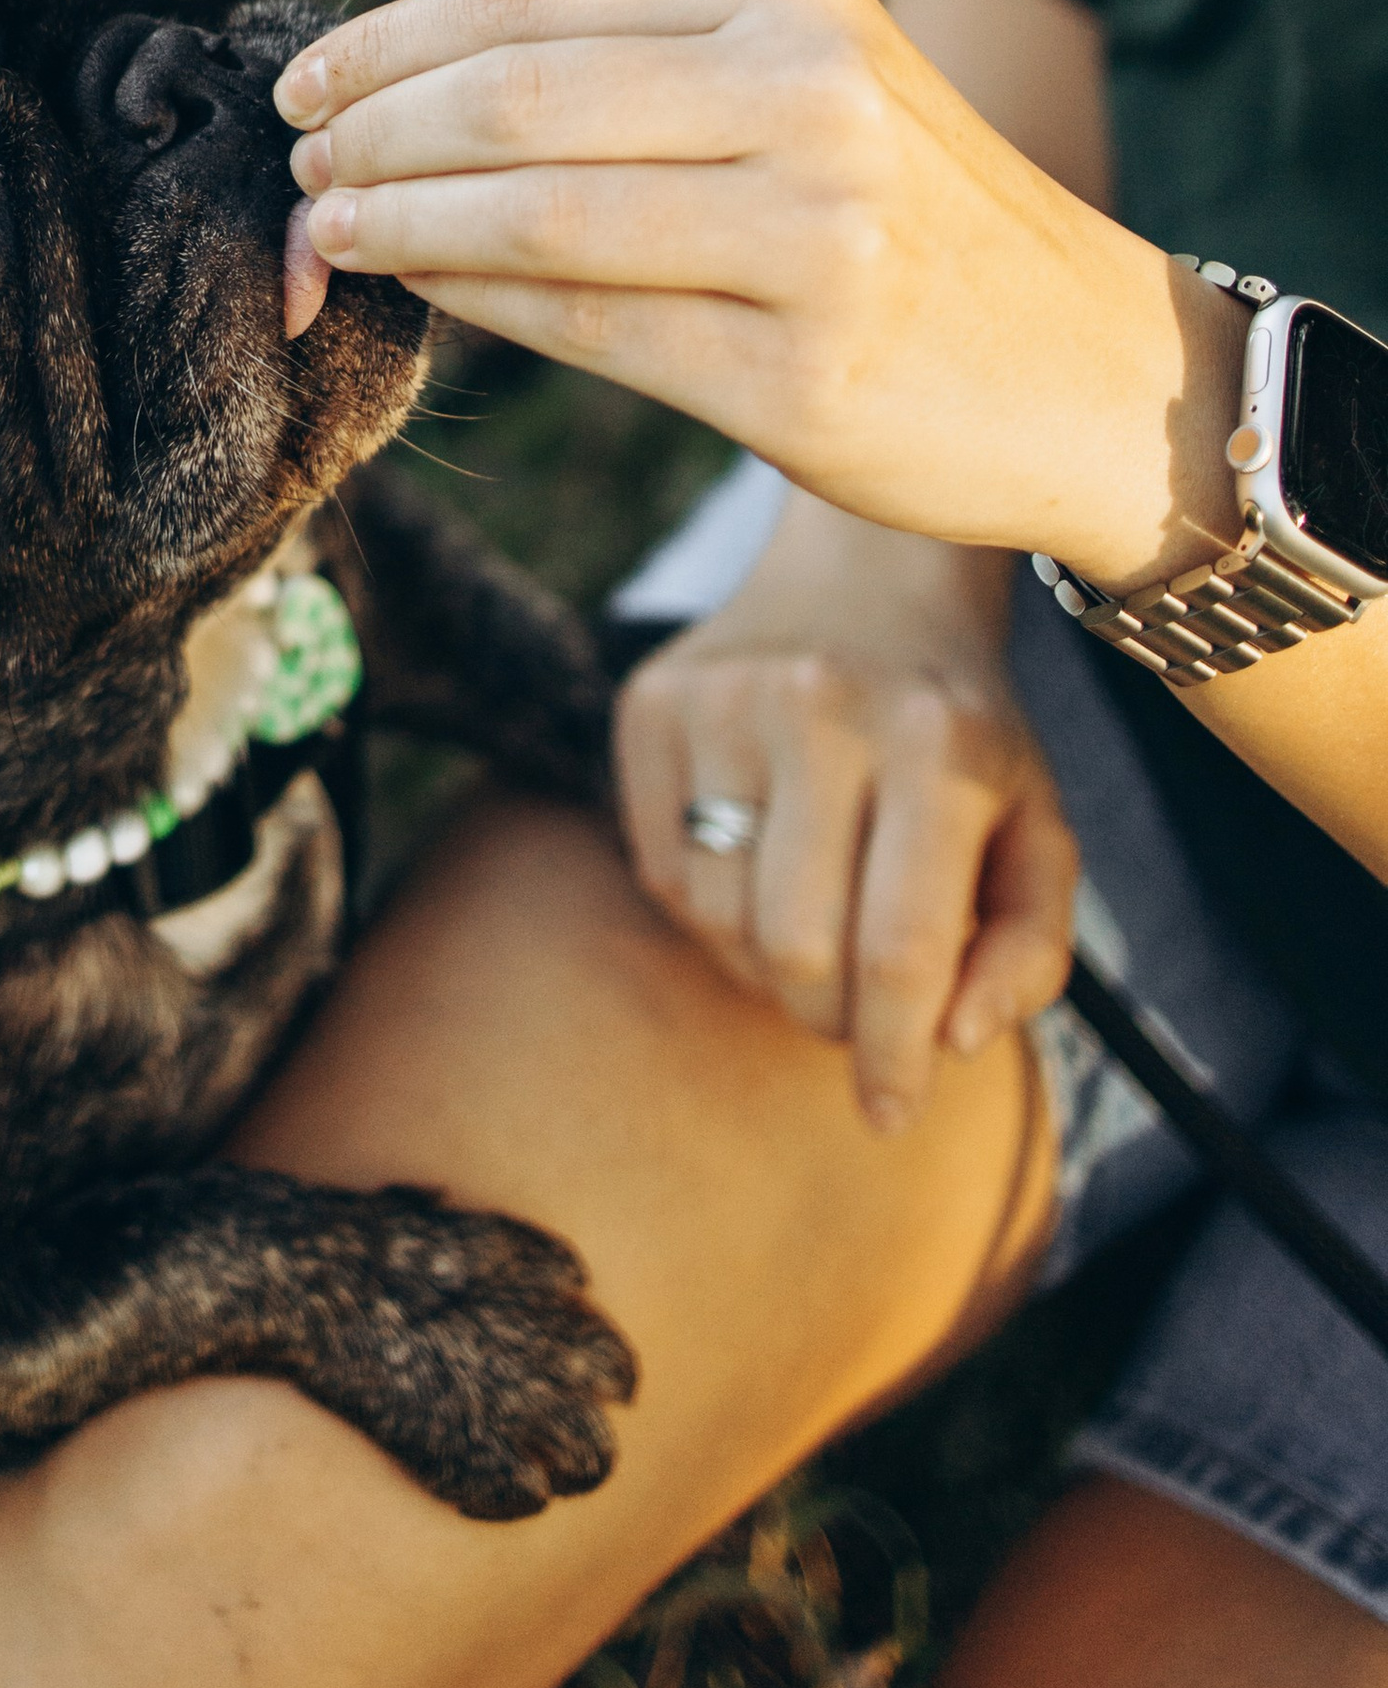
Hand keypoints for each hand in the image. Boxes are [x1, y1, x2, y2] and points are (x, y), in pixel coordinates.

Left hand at [275, 0, 1245, 592]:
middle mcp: (807, 93)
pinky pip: (583, 331)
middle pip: (511, 100)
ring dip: (398, 223)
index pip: (527, 0)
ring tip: (324, 231)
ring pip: (530, 214)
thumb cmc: (907, 219)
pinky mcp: (800, 375)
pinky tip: (422, 295)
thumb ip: (635, 63)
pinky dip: (474, 306)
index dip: (386, 41)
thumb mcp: (807, 81)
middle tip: (296, 163)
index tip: (300, 80)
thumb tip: (397, 87)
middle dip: (371, 133)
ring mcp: (812, 236)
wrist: (1093, 370)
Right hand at [615, 506, 1077, 1129]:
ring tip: (814, 936)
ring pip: (719, 920)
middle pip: (799, 950)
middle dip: (829, 1018)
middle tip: (856, 1012)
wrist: (869, 574)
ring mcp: (724, 696)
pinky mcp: (651, 700)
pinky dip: (710, 911)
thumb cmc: (962, 733)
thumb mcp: (1036, 827)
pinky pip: (661, 870)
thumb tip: (955, 1039)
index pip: (902, 950)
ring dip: (767, 970)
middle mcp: (824, 707)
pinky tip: (757, 876)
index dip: (894, 1057)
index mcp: (941, 744)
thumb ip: (1028, 948)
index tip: (891, 1112)